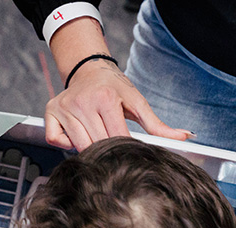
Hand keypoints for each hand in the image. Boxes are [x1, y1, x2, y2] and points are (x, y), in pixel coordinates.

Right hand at [45, 59, 190, 149]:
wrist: (89, 70)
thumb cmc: (115, 88)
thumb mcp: (137, 102)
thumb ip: (158, 125)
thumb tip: (185, 136)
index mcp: (106, 99)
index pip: (117, 137)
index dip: (125, 147)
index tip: (129, 149)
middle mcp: (82, 102)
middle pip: (98, 144)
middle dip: (107, 149)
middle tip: (112, 144)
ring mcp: (64, 107)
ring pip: (79, 146)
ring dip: (89, 148)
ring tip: (97, 135)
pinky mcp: (51, 112)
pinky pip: (56, 141)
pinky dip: (67, 144)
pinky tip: (77, 134)